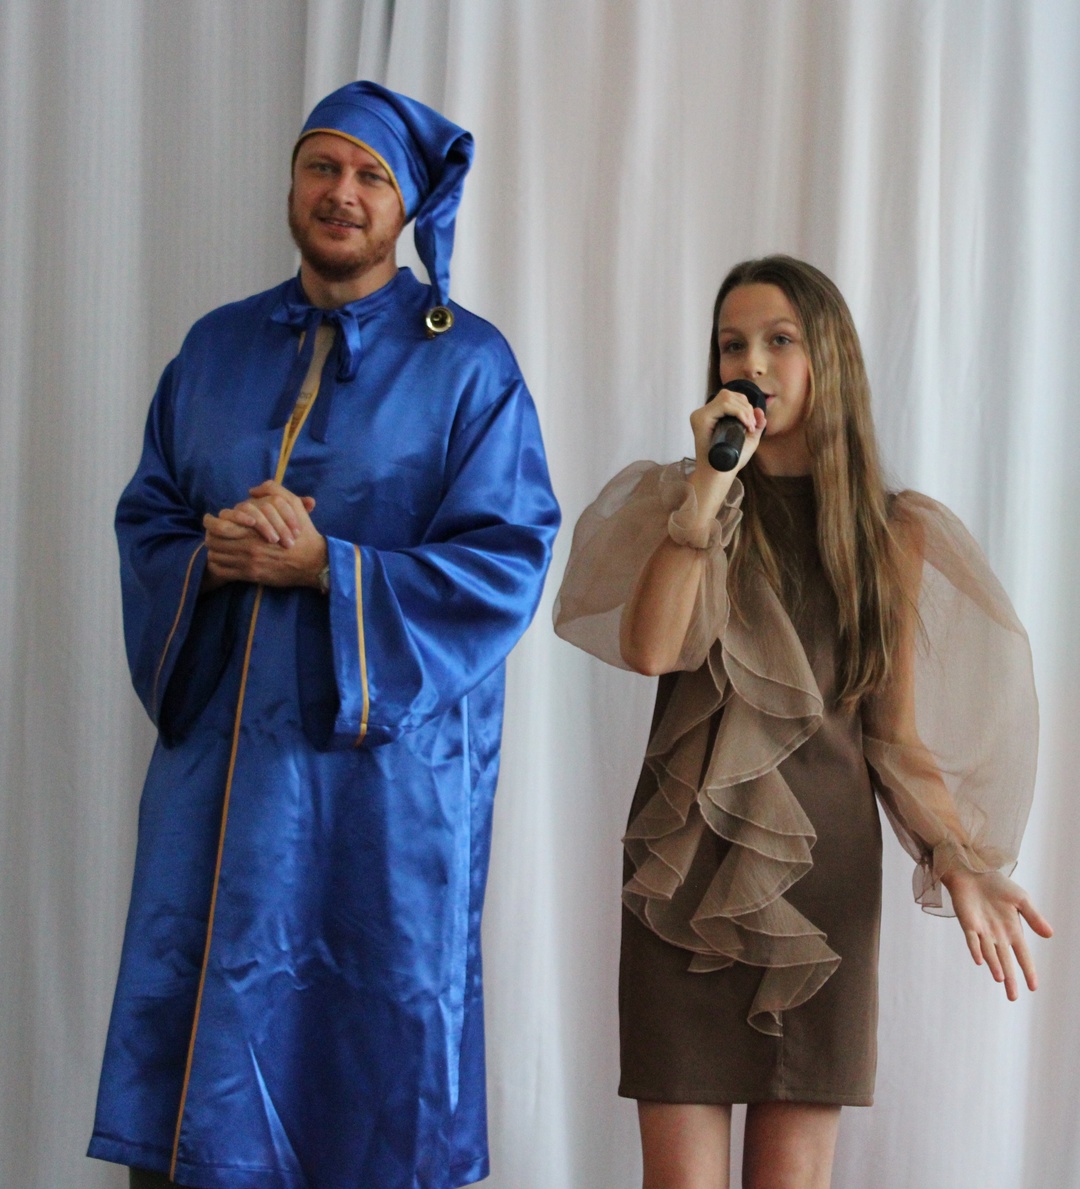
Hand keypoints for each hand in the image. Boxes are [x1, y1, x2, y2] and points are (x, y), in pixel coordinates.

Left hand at [203, 480, 326, 589]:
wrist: (314, 561)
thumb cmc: (303, 533)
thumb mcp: (293, 504)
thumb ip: (273, 490)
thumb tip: (252, 490)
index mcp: (253, 527)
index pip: (218, 524)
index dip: (209, 521)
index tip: (210, 520)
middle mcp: (247, 545)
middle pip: (212, 540)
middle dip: (209, 535)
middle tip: (211, 534)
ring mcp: (248, 562)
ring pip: (215, 556)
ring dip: (214, 551)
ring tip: (217, 548)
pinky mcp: (251, 575)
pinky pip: (222, 572)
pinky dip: (218, 567)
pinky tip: (223, 562)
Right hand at [683, 388, 766, 527]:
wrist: (720, 475)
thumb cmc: (732, 460)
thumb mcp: (748, 440)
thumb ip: (755, 425)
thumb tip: (759, 410)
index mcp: (712, 416)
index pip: (729, 398)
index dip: (744, 404)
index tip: (751, 423)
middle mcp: (703, 413)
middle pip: (728, 394)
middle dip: (746, 406)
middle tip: (751, 425)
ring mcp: (700, 415)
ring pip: (726, 397)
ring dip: (743, 410)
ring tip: (748, 426)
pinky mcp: (700, 419)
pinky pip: (723, 405)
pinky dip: (738, 411)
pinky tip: (744, 424)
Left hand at [942, 867, 1052, 999]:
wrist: (974, 870)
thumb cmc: (998, 885)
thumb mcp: (1021, 900)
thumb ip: (1034, 917)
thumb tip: (1050, 935)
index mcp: (1013, 930)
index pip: (1023, 955)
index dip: (1028, 970)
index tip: (1033, 987)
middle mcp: (998, 935)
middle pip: (1005, 961)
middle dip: (1010, 979)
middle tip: (1013, 998)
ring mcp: (982, 931)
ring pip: (989, 954)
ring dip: (995, 966)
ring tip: (1002, 980)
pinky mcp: (968, 923)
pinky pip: (972, 940)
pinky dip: (976, 949)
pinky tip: (980, 960)